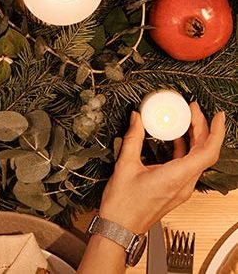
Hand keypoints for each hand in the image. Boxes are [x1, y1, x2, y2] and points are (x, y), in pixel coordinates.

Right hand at [99, 103, 224, 233]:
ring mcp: (181, 188)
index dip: (216, 132)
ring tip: (185, 120)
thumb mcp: (125, 165)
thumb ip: (133, 138)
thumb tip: (137, 118)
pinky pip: (188, 166)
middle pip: (204, 152)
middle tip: (193, 109)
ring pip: (197, 159)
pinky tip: (174, 138)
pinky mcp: (175, 190)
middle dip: (202, 128)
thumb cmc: (123, 204)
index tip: (217, 116)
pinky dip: (185, 148)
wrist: (120, 228)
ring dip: (194, 138)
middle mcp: (184, 184)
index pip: (207, 152)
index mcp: (176, 177)